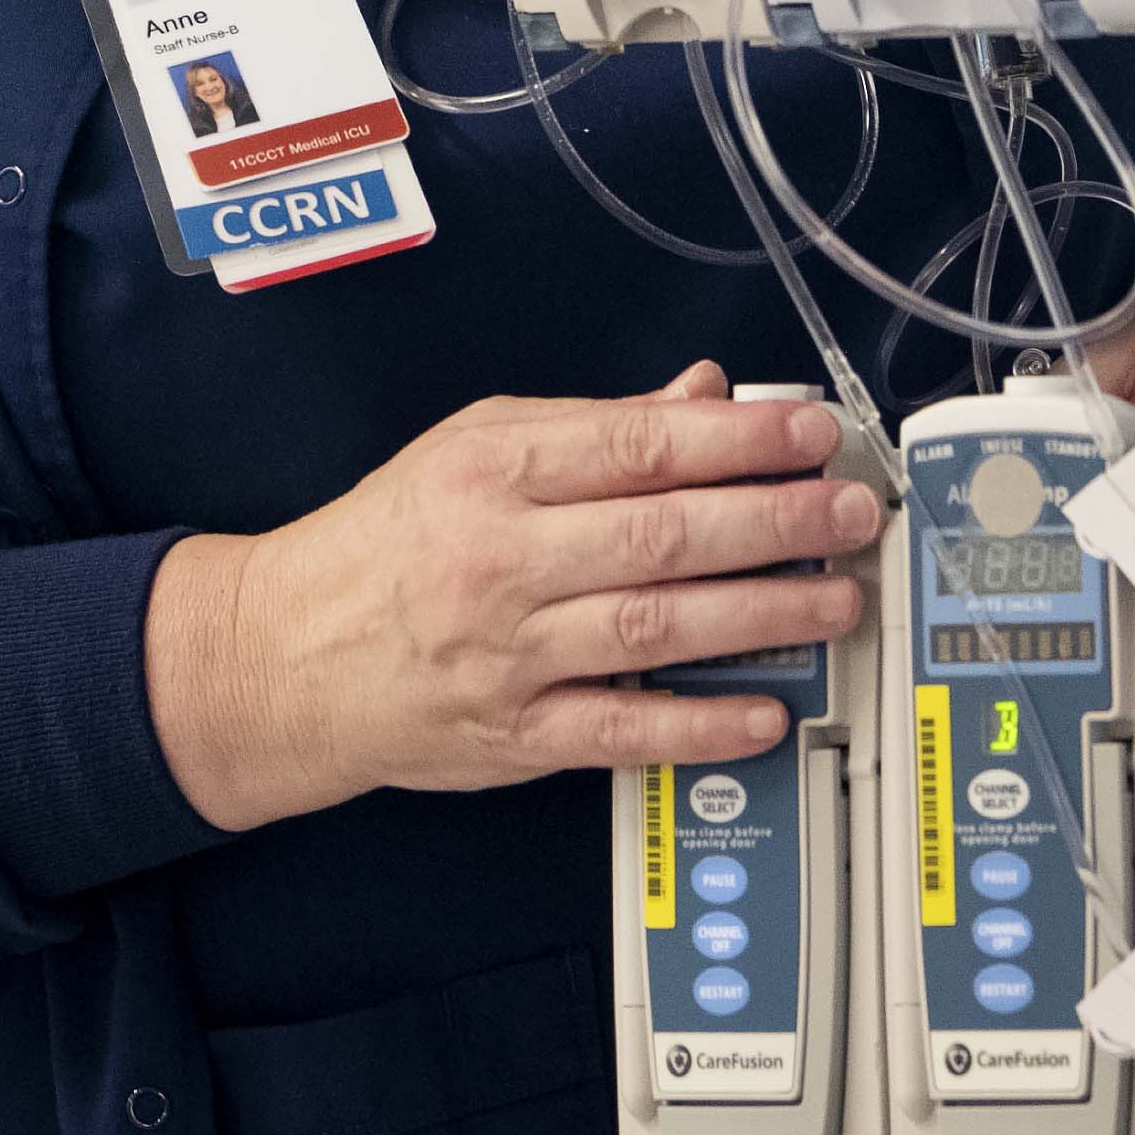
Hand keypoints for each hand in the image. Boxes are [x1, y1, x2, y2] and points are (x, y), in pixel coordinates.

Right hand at [146, 366, 880, 833]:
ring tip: (836, 600)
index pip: (637, 447)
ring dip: (761, 615)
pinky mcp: (514, 736)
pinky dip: (698, 725)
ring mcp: (509, 655)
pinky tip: (764, 711)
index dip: (737, 438)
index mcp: (495, 474)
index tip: (809, 431)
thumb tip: (703, 397)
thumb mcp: (473, 450)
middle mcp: (503, 560)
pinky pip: (621, 731)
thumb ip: (592, 428)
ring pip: (656, 629)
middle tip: (850, 512)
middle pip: (663, 536)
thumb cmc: (388, 542)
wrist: (284, 654)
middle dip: (774, 522)